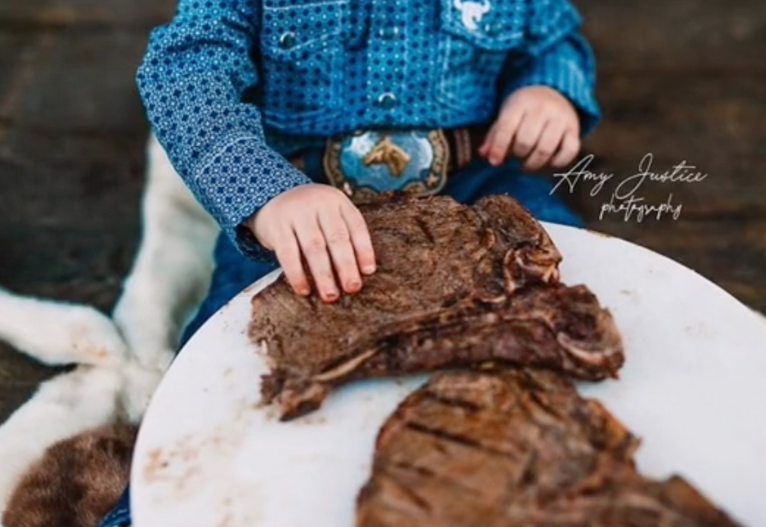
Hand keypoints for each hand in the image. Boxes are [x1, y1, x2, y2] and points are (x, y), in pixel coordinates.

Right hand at [249, 184, 376, 301]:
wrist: (274, 197)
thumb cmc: (311, 216)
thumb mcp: (330, 215)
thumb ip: (343, 236)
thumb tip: (359, 275)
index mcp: (338, 202)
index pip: (356, 226)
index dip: (364, 249)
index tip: (369, 272)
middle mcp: (319, 204)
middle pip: (336, 238)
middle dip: (346, 266)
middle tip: (352, 288)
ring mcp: (297, 213)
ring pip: (314, 247)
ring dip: (323, 274)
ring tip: (331, 295)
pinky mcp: (277, 225)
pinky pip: (288, 253)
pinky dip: (296, 273)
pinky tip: (304, 290)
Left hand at [479, 86, 580, 171]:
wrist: (554, 91)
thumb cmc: (524, 109)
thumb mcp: (506, 115)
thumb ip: (494, 136)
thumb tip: (484, 155)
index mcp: (521, 102)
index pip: (507, 127)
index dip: (499, 148)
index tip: (495, 162)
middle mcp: (543, 108)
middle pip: (526, 141)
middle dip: (517, 154)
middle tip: (516, 156)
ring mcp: (561, 118)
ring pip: (546, 149)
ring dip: (533, 163)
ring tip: (526, 165)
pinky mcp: (574, 128)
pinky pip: (569, 151)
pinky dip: (557, 162)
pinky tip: (548, 162)